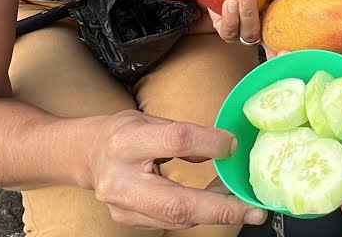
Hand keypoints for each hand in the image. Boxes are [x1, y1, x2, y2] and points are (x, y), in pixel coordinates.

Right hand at [87, 110, 267, 229]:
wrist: (88, 156)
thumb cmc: (124, 132)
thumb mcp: (150, 119)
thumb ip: (183, 134)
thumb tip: (224, 147)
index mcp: (125, 142)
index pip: (175, 141)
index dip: (209, 144)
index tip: (233, 145)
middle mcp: (120, 180)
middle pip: (176, 203)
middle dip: (220, 210)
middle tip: (253, 211)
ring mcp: (123, 207)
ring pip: (177, 219)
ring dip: (215, 213)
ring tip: (242, 204)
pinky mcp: (129, 221)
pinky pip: (171, 222)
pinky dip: (199, 214)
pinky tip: (217, 204)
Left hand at [211, 0, 334, 45]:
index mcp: (282, 27)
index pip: (290, 51)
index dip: (292, 60)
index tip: (293, 55)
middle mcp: (264, 33)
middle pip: (268, 51)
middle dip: (271, 45)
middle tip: (273, 30)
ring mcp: (244, 31)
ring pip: (246, 35)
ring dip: (246, 12)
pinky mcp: (223, 25)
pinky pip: (227, 29)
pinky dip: (229, 16)